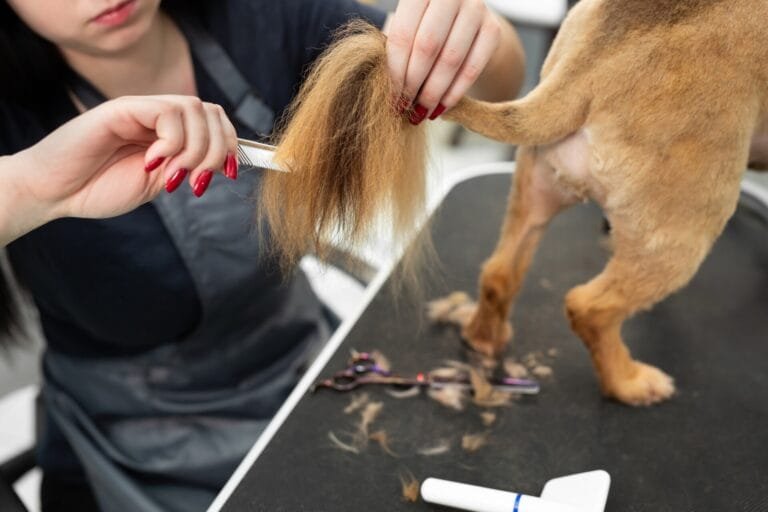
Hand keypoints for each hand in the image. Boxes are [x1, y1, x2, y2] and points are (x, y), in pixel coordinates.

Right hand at [1, 95, 237, 243]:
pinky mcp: (122, 108)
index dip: (230, 145)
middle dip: (217, 149)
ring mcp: (140, 110)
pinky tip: (151, 162)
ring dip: (194, 149)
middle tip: (197, 180)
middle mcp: (158, 117)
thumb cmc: (99, 187)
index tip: (229, 174)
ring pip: (194, 109)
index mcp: (169, 133)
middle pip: (211, 112)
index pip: (216, 121)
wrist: (55, 192)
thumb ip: (187, 168)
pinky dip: (171, 141)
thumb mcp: (158, 183)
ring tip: (172, 175)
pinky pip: (166, 111)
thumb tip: (223, 163)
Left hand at [385, 0, 502, 123]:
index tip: (391, 97)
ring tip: (421, 112)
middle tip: (405, 107)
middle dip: (413, 83)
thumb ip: (397, 49)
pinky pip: (472, 69)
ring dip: (433, 93)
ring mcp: (475, 10)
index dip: (396, 71)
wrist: (465, 20)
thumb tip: (387, 90)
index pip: (403, 36)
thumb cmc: (424, 27)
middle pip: (428, 47)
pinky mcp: (493, 30)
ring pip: (451, 60)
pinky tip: (440, 108)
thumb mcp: (407, 28)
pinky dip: (454, 94)